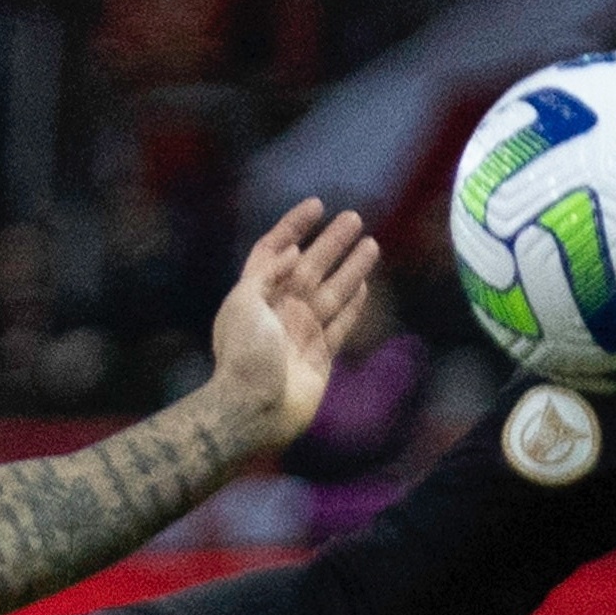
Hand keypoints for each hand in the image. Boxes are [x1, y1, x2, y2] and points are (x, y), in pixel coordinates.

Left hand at [205, 197, 379, 451]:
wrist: (255, 409)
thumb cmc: (244, 355)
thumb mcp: (244, 303)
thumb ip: (268, 272)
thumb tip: (295, 252)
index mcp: (255, 294)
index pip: (273, 250)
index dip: (292, 225)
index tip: (316, 205)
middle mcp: (279, 311)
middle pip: (311, 267)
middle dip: (332, 242)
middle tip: (354, 218)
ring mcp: (301, 333)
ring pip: (332, 292)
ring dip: (351, 267)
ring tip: (371, 243)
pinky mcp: (320, 357)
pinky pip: (341, 324)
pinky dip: (353, 305)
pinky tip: (364, 286)